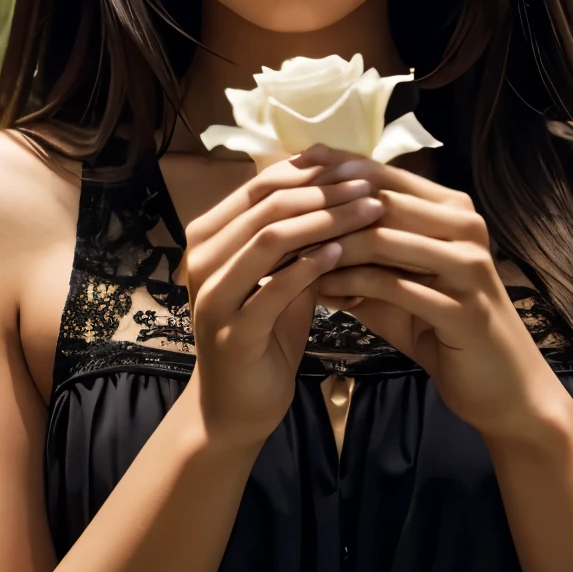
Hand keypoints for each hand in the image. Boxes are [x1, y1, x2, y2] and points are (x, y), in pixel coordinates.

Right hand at [181, 146, 384, 447]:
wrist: (239, 405)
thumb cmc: (266, 333)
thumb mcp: (281, 275)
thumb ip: (298, 235)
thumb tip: (342, 186)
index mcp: (209, 235)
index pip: (261, 185)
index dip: (310, 171)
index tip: (356, 166)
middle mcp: (201, 258)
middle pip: (268, 205)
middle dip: (325, 191)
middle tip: (370, 186)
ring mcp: (212, 294)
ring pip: (271, 238)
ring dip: (325, 220)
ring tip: (368, 212)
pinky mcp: (231, 330)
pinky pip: (274, 287)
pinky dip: (311, 265)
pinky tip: (344, 252)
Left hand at [303, 148, 569, 443]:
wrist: (499, 384)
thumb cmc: (442, 328)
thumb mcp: (398, 284)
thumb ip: (359, 256)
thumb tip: (299, 227)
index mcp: (452, 209)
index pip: (385, 174)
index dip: (335, 169)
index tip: (287, 172)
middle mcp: (466, 226)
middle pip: (381, 200)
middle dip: (325, 208)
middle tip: (276, 220)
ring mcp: (468, 265)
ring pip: (384, 238)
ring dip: (332, 247)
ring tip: (291, 258)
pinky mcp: (463, 307)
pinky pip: (393, 286)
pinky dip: (351, 286)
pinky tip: (321, 292)